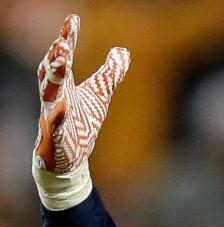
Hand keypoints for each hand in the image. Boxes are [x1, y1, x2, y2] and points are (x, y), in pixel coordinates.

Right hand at [34, 14, 130, 173]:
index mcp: (64, 85)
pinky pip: (54, 128)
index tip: (73, 19)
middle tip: (64, 42)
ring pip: (49, 96)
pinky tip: (64, 108)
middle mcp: (54, 98)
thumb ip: (110, 73)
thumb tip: (122, 50)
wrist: (70, 157)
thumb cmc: (82, 122)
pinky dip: (57, 118)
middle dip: (56, 57)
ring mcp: (52, 118)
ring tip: (62, 63)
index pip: (63, 57)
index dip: (67, 38)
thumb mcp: (100, 94)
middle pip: (51, 73)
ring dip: (54, 79)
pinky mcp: (56, 139)